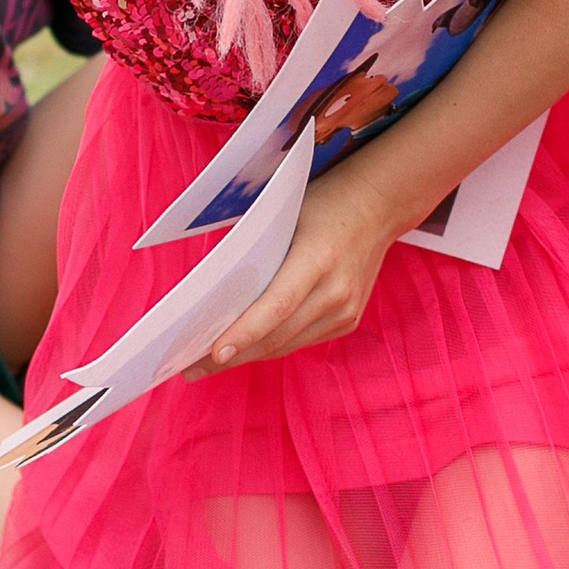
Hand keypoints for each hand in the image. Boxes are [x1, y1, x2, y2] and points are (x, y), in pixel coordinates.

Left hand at [186, 180, 398, 380]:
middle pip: (277, 334)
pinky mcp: (348, 321)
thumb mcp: (285, 213)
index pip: (276, 305)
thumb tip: (212, 287)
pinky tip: (246, 346)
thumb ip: (255, 248)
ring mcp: (346, 311)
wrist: (378, 206)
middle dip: (233, 354)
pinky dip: (272, 344)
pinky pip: (302, 340)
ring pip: (287, 344)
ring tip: (209, 362)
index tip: (213, 354)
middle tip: (190, 366)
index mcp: (319, 258)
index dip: (244, 333)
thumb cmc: (324, 203)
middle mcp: (337, 290)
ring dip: (249, 354)